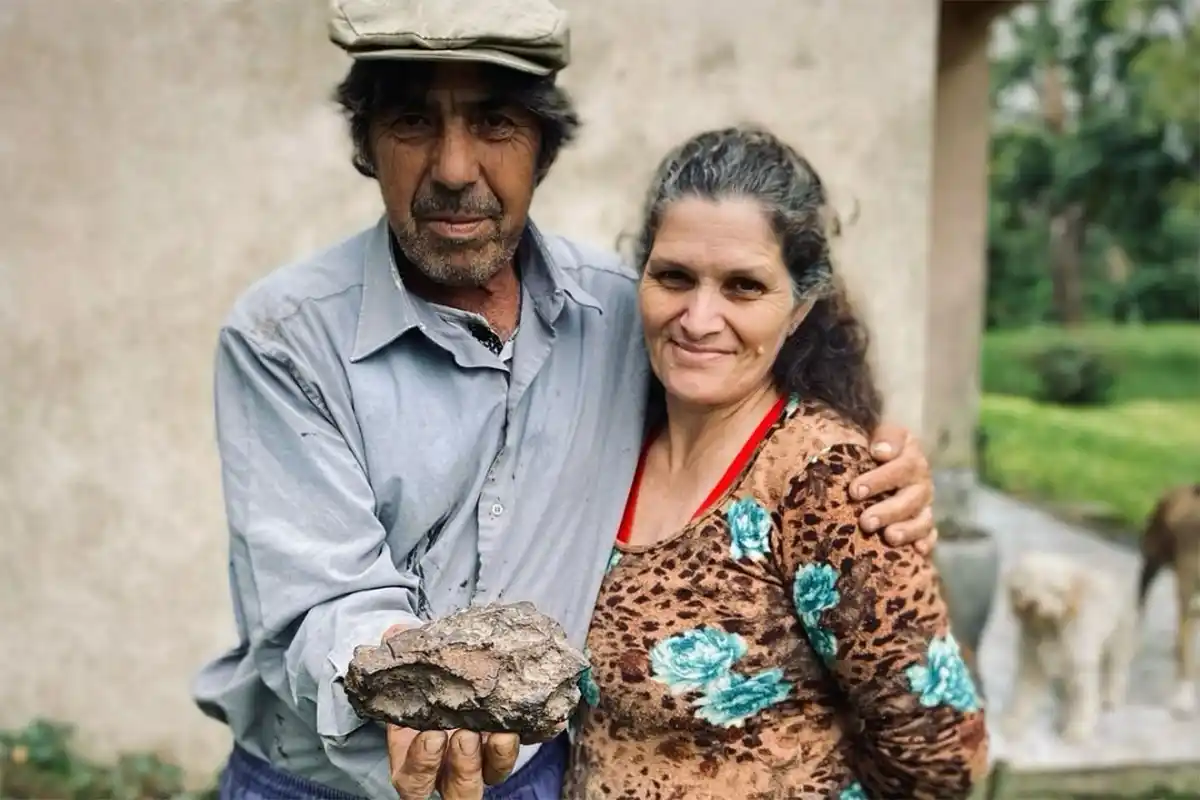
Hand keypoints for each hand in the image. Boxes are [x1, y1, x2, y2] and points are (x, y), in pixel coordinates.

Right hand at [381, 625, 520, 798]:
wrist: (449, 676)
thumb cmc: (421, 686)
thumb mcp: (407, 678)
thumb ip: (401, 659)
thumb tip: (394, 631)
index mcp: (415, 760)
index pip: (413, 779)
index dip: (422, 764)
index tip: (432, 735)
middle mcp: (450, 768)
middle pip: (459, 789)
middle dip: (464, 766)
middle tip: (466, 735)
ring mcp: (483, 759)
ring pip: (494, 774)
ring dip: (498, 755)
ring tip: (503, 731)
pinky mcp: (509, 742)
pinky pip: (526, 745)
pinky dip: (534, 734)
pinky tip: (543, 720)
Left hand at [851, 422, 936, 554]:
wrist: (885, 456)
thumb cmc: (876, 446)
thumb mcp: (880, 432)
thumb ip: (884, 437)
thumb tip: (881, 452)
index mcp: (911, 456)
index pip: (902, 467)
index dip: (879, 479)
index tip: (855, 490)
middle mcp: (920, 481)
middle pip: (911, 498)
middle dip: (888, 511)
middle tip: (865, 521)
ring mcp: (924, 504)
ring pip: (922, 520)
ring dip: (906, 530)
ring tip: (889, 537)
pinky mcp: (925, 523)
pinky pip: (930, 535)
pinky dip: (926, 543)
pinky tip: (916, 550)